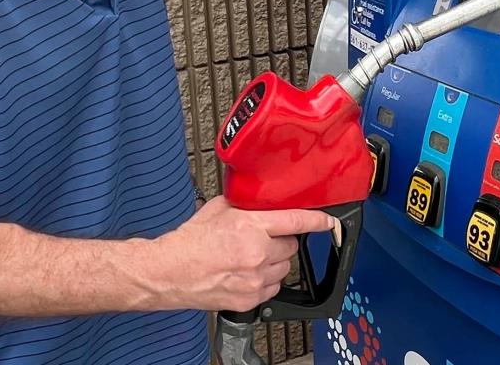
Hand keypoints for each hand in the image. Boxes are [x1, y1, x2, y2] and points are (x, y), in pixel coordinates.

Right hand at [154, 196, 334, 312]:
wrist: (170, 271)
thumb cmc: (190, 241)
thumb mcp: (218, 208)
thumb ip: (246, 204)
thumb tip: (262, 200)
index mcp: (250, 226)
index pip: (295, 221)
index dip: (317, 220)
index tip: (329, 221)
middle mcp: (256, 253)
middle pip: (291, 246)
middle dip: (280, 240)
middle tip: (260, 238)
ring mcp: (255, 279)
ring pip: (284, 268)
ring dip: (274, 260)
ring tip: (250, 256)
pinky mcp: (251, 299)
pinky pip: (273, 286)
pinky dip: (266, 279)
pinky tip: (247, 272)